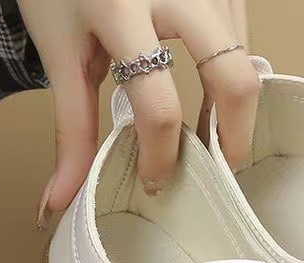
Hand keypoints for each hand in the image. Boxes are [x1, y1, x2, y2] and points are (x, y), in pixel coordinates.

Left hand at [17, 0, 259, 220]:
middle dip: (233, 135)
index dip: (161, 155)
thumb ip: (71, 129)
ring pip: (244, 60)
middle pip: (232, 78)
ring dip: (232, 107)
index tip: (155, 179)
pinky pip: (244, 41)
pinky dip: (232, 75)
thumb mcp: (59, 53)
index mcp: (120, 8)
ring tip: (207, 132)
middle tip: (219, 166)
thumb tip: (59, 201)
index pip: (158, 105)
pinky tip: (210, 92)